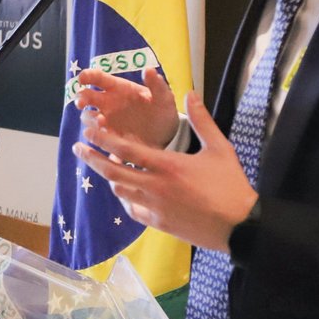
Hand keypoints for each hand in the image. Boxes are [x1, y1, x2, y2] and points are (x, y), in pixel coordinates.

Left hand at [73, 92, 254, 251]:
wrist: (240, 226)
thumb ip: (202, 120)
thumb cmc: (230, 185)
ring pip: (119, 191)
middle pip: (112, 171)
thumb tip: (191, 93)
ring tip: (102, 164)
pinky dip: (124, 198)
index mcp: (167, 165)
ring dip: (109, 176)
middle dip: (91, 157)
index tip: (88, 129)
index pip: (125, 149)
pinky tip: (125, 190)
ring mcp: (155, 207)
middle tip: (78, 147)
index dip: (102, 138)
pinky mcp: (158, 223)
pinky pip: (131, 210)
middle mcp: (155, 186)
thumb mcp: (219, 148)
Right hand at [74, 66, 182, 148]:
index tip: (82, 78)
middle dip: (81, 99)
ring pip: (88, 118)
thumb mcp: (164, 98)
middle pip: (86, 97)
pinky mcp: (109, 138)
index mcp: (117, 88)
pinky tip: (106, 142)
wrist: (167, 135)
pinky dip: (98, 140)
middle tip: (82, 104)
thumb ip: (157, 85)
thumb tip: (148, 69)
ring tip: (102, 123)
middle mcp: (107, 103)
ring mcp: (106, 121)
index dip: (87, 76)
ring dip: (90, 120)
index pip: (97, 78)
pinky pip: (98, 139)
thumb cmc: (162, 110)